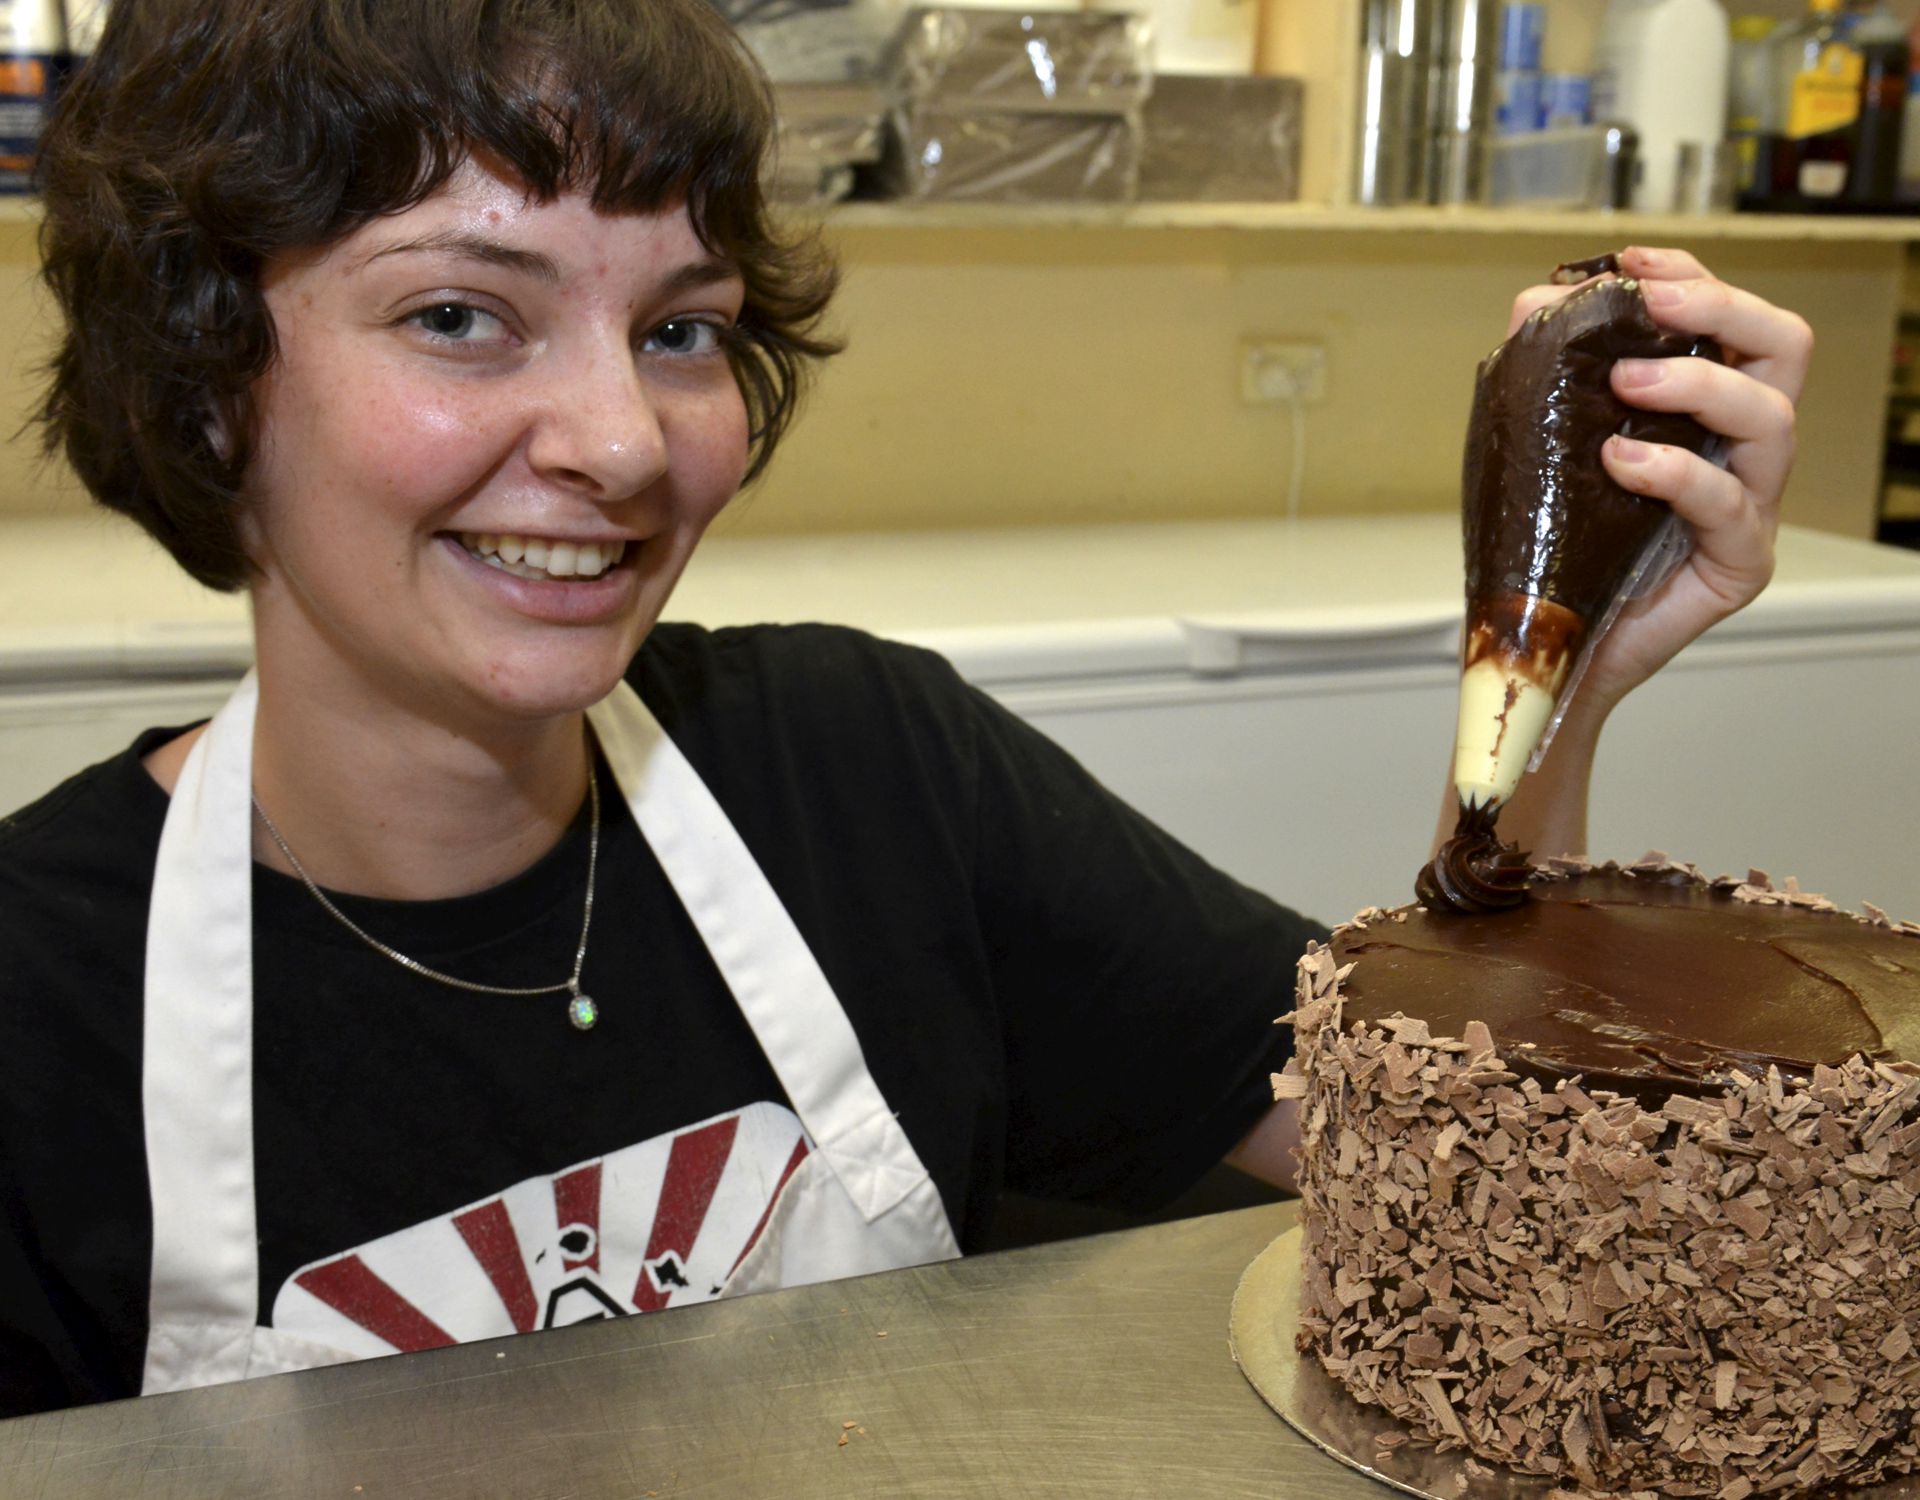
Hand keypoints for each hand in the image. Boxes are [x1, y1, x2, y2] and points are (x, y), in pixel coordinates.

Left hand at [1505, 245, 1811, 714]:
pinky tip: (1623, 459)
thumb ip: (1541, 370)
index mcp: (1703, 409)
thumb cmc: (1551, 544)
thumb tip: (1537, 297)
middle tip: (1654, 304)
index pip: (1733, 319)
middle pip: (1785, 348)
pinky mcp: (1739, 563)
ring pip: (1773, 418)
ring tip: (1627, 380)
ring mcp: (1749, 505)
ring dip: (1699, 383)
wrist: (1543, 643)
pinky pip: (1733, 506)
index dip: (1693, 276)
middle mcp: (1739, 449)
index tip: (1633, 261)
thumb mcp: (1535, 442)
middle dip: (1723, 308)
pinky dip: (1678, 472)